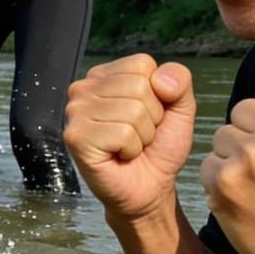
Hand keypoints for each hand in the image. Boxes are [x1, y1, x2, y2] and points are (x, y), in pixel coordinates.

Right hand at [64, 55, 197, 218]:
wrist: (149, 188)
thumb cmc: (158, 148)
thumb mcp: (179, 108)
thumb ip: (179, 80)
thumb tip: (160, 80)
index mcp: (104, 75)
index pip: (142, 65)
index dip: (158, 94)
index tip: (148, 116)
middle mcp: (83, 89)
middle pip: (138, 87)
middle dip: (151, 118)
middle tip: (139, 135)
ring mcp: (75, 112)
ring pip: (132, 111)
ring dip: (142, 136)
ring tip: (130, 146)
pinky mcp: (76, 137)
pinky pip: (122, 134)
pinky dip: (131, 149)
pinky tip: (119, 155)